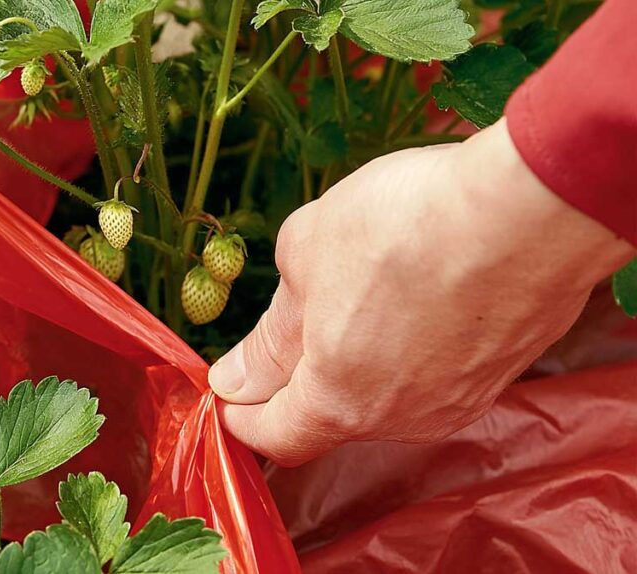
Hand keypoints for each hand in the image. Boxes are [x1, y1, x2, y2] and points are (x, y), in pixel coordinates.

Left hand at [209, 119, 634, 466]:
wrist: (528, 209)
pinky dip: (407, 347)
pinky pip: (432, 372)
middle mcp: (399, 419)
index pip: (275, 436)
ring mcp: (456, 401)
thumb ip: (269, 333)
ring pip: (383, 393)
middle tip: (284, 329)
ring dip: (356, 359)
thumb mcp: (305, 259)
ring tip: (354, 293)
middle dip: (296, 380)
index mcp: (337, 402)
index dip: (242, 416)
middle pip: (329, 415)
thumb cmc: (404, 227)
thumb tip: (238, 377)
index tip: (228, 391)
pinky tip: (409, 294)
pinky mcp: (497, 373)